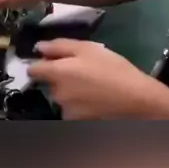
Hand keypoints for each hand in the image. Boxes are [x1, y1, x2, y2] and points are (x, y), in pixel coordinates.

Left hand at [28, 39, 156, 119]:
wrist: (135, 99)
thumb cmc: (113, 69)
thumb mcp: (88, 48)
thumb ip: (59, 46)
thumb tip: (39, 47)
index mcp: (57, 73)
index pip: (33, 69)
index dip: (41, 63)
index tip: (53, 60)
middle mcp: (56, 94)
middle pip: (50, 83)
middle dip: (60, 77)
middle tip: (83, 71)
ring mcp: (65, 110)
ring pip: (61, 97)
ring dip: (70, 91)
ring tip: (92, 86)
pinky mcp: (76, 121)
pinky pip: (71, 109)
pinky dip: (79, 104)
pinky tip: (95, 99)